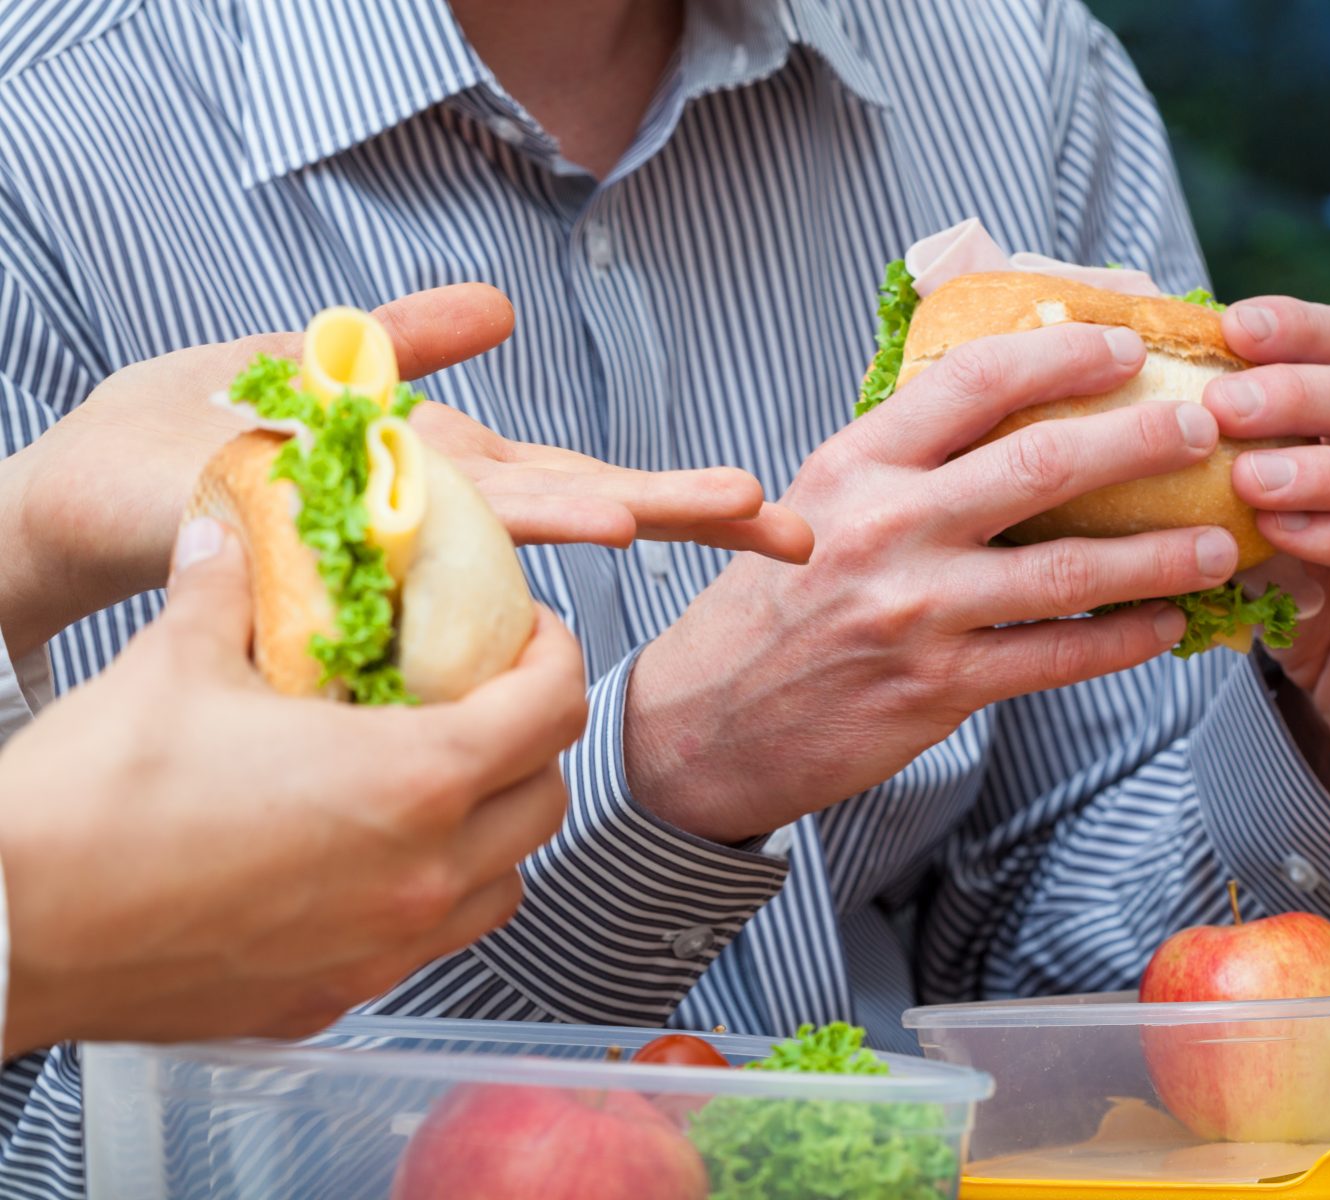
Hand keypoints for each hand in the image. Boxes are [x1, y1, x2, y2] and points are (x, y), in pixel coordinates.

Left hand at [0, 283, 809, 658]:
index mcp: (457, 477)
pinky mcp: (324, 511)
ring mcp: (384, 511)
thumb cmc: (214, 441)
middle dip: (688, 513)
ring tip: (705, 510)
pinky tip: (572, 519)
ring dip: (607, 508)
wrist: (95, 492)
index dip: (681, 497)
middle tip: (791, 531)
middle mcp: (438, 507)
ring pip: (515, 510)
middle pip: (581, 502)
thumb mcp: (328, 363)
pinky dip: (503, 516)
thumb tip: (500, 309)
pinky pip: (418, 514)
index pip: (588, 482)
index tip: (771, 514)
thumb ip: (415, 342)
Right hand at [0, 520, 588, 1054]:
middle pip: (546, 797)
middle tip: (488, 701)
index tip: (530, 635)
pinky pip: (429, 944)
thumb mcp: (174, 661)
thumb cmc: (88, 806)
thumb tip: (231, 533)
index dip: (555, 656)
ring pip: (503, 882)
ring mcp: (384, 948)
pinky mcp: (336, 997)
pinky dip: (431, 895)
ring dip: (494, 826)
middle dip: (533, 739)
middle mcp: (419, 872)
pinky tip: (374, 860)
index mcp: (410, 779)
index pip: (552, 707)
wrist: (8, 929)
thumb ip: (228, 588)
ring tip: (442, 783)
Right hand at [626, 323, 1241, 843]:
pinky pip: (1058, 657)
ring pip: (1070, 569)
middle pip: (1043, 463)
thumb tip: (1011, 405)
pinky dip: (1124, 640)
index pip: (975, 380)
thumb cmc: (774, 604)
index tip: (1126, 346)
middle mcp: (885, 526)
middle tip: (1207, 427)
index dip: (1064, 354)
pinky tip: (1166, 625)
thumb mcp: (816, 504)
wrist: (706, 725)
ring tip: (1219, 541)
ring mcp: (915, 610)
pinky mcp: (939, 687)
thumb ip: (904, 458)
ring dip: (1160, 553)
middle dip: (1143, 439)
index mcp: (855, 463)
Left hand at [1203, 298, 1329, 839]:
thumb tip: (1124, 394)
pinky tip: (1277, 534)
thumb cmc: (1300, 580)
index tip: (1228, 325)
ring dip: (1318, 468)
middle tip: (1220, 403)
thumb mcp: (1256, 504)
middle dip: (1295, 392)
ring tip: (1245, 475)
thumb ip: (1223, 448)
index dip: (1294, 327)